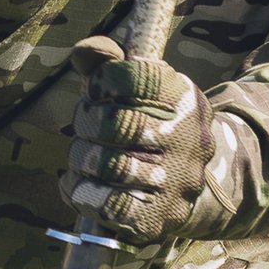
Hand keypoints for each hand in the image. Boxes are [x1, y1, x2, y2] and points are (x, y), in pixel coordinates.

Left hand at [61, 35, 217, 242]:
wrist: (181, 180)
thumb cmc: (146, 122)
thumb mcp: (134, 85)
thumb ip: (106, 61)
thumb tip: (83, 53)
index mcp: (183, 97)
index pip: (135, 76)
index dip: (102, 81)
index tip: (97, 89)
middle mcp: (188, 139)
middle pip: (117, 123)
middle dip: (86, 121)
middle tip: (85, 124)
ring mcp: (177, 181)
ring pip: (107, 166)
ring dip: (81, 158)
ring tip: (83, 156)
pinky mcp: (159, 216)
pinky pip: (106, 204)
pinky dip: (80, 191)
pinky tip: (81, 184)